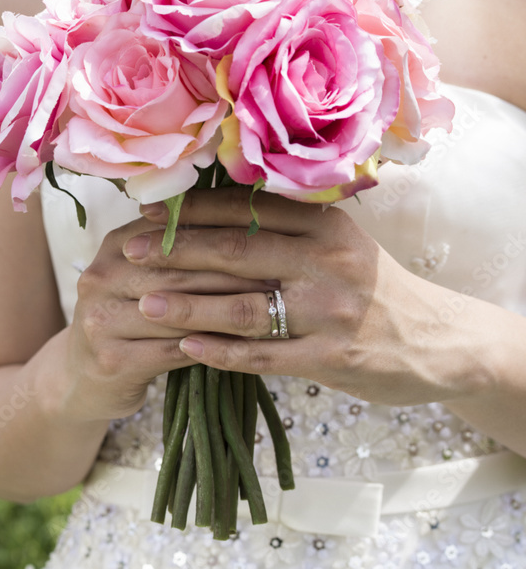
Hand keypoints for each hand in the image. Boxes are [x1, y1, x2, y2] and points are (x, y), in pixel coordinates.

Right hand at [58, 211, 278, 422]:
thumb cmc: (131, 321)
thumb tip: (252, 218)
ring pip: (179, 311)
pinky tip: (243, 349)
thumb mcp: (146, 277)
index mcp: (116, 245)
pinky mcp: (110, 360)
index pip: (177, 231)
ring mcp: (100, 319)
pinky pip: (173, 350)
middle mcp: (100, 276)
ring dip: (229, 312)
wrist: (82, 378)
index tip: (274, 237)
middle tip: (282, 275)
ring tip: (272, 311)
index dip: (225, 233)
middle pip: (179, 270)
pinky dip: (212, 349)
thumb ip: (182, 250)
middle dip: (235, 273)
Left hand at [125, 187, 481, 405]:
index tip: (147, 210)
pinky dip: (221, 352)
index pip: (246, 209)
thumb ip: (285, 228)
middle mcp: (327, 261)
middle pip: (236, 251)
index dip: (191, 211)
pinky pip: (265, 355)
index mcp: (325, 225)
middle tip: (128, 251)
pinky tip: (186, 349)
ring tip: (142, 303)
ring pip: (243, 306)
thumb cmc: (372, 288)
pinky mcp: (332, 358)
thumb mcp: (339, 244)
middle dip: (174, 251)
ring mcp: (330, 312)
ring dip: (187, 304)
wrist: (439, 341)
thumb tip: (211, 212)